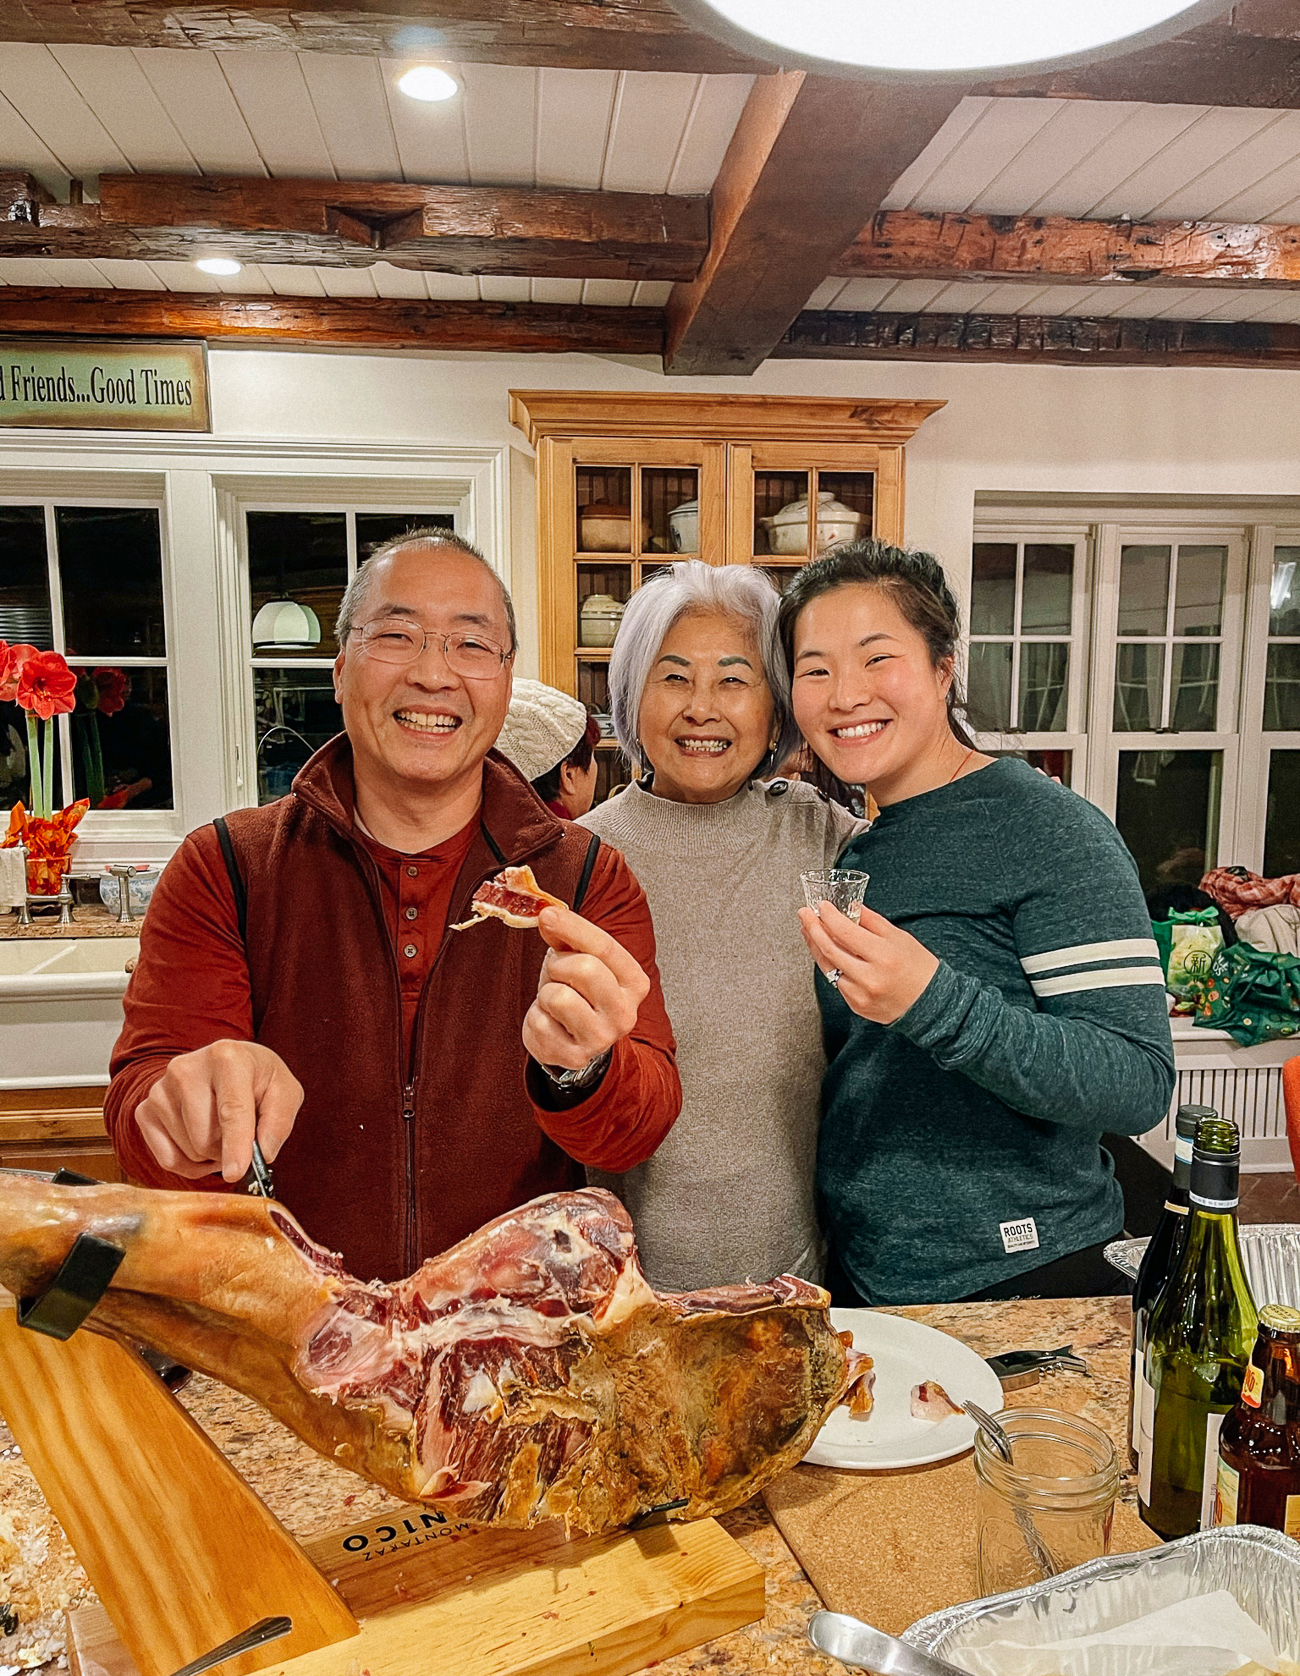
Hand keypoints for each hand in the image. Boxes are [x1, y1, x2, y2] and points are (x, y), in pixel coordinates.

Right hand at [134, 1040, 303, 1183]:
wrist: (225, 1067)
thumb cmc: (258, 1080)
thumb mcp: (285, 1092)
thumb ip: (279, 1122)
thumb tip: (262, 1153)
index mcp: (226, 1057)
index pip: (231, 1110)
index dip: (235, 1145)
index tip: (236, 1172)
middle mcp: (186, 1069)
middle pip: (206, 1138)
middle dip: (228, 1150)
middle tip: (240, 1135)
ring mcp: (160, 1090)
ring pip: (189, 1151)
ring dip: (211, 1155)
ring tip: (221, 1130)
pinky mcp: (145, 1111)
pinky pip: (168, 1159)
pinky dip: (190, 1164)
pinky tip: (201, 1142)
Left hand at [522, 905, 649, 1071]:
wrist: (576, 1039)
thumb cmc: (580, 994)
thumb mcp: (579, 958)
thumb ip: (567, 935)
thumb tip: (549, 916)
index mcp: (634, 982)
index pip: (605, 946)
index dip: (573, 927)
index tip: (547, 915)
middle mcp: (625, 1013)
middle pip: (585, 968)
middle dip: (559, 966)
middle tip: (558, 974)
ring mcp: (601, 1038)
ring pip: (559, 997)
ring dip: (546, 994)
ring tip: (556, 1001)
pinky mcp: (575, 1056)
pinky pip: (540, 1023)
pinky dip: (536, 1018)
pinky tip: (550, 1022)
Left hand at [797, 899, 939, 1024]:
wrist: (931, 1004)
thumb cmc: (919, 968)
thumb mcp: (899, 938)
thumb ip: (871, 921)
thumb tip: (849, 906)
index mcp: (883, 955)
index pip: (845, 932)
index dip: (829, 916)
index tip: (821, 906)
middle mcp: (870, 977)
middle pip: (829, 949)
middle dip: (812, 928)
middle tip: (804, 914)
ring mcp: (861, 994)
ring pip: (827, 966)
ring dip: (814, 945)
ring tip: (808, 930)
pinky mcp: (856, 1005)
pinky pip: (835, 981)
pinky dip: (828, 963)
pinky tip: (825, 951)